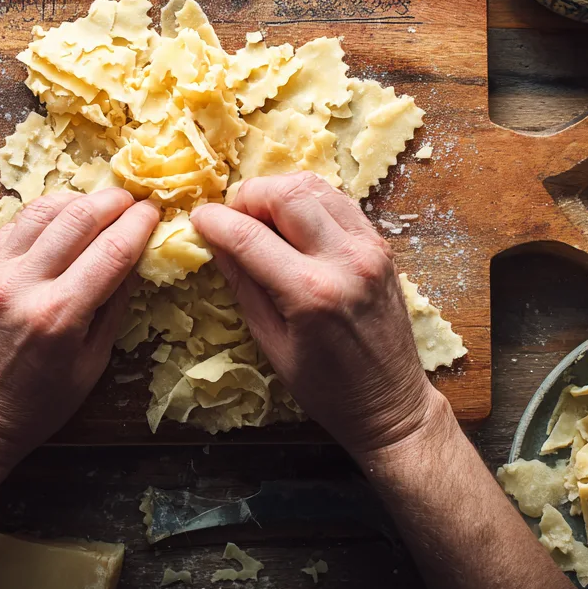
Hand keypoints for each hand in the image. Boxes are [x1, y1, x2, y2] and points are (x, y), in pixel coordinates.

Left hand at [0, 188, 158, 475]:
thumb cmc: (40, 404)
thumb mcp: (93, 363)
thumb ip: (115, 306)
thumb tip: (138, 257)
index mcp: (59, 315)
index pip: (112, 250)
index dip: (140, 224)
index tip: (155, 213)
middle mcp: (23, 286)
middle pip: (79, 217)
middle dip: (114, 201)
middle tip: (133, 201)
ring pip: (44, 209)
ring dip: (79, 200)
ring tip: (101, 205)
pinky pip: (16, 224)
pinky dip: (46, 214)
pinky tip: (63, 220)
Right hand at [191, 172, 444, 458]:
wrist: (390, 403)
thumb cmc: (326, 388)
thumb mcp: (270, 343)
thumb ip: (243, 285)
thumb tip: (214, 241)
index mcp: (310, 293)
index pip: (249, 236)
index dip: (215, 220)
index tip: (197, 217)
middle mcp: (344, 260)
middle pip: (286, 194)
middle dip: (249, 196)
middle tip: (233, 218)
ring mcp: (369, 248)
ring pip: (314, 186)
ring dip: (279, 192)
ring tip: (261, 217)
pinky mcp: (381, 245)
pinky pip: (338, 200)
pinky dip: (309, 200)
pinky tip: (294, 222)